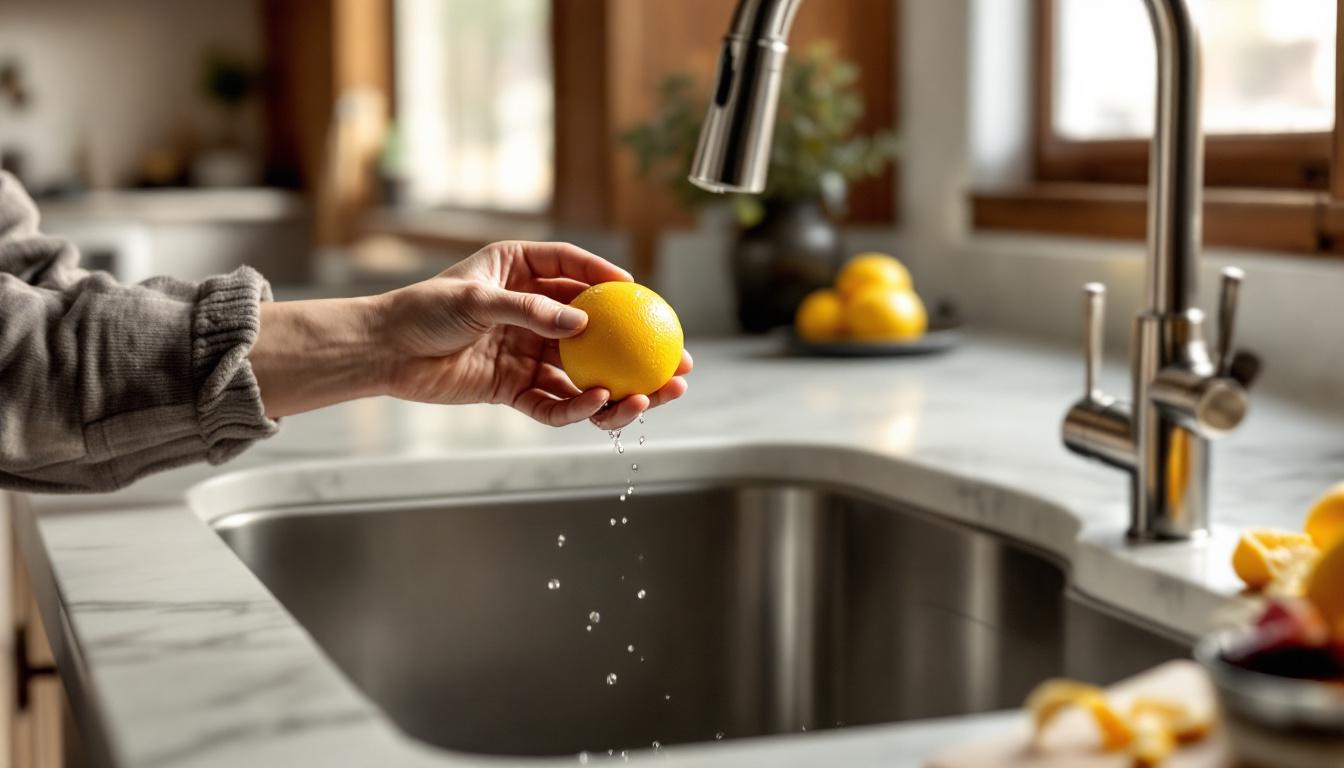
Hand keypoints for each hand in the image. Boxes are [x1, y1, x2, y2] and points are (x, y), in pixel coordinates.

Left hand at [373, 241, 690, 428]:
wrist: (384, 352)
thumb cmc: (421, 309)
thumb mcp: (477, 299)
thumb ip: (531, 312)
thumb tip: (585, 325)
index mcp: (522, 272)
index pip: (578, 271)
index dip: (614, 282)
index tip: (647, 298)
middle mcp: (531, 312)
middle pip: (598, 331)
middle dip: (640, 349)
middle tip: (677, 362)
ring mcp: (527, 353)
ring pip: (587, 373)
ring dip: (621, 389)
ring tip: (653, 396)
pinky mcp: (514, 389)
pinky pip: (555, 402)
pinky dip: (578, 407)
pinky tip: (600, 406)